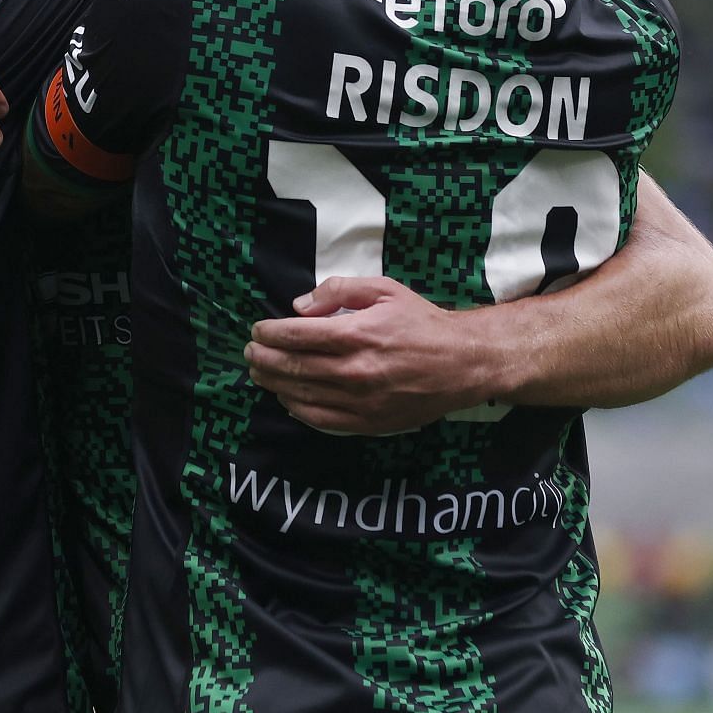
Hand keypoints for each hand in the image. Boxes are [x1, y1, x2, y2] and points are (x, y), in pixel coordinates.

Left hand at [245, 277, 502, 434]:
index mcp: (357, 334)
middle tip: (249, 353)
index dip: (269, 333)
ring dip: (273, 384)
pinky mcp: (368, 422)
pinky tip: (287, 398)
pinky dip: (297, 409)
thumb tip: (299, 306)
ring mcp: (360, 401)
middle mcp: (354, 370)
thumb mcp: (385, 290)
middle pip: (292, 366)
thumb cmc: (422, 323)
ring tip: (259, 374)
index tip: (257, 330)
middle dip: (263, 359)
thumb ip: (340, 290)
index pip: (296, 335)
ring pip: (301, 395)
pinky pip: (321, 420)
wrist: (463, 364)